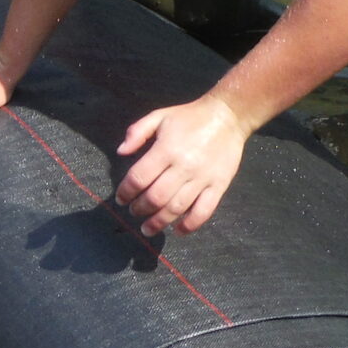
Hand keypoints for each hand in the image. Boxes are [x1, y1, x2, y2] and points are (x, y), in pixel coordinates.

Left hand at [113, 95, 249, 234]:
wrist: (227, 116)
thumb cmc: (190, 117)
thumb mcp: (159, 116)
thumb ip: (137, 132)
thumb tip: (120, 152)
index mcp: (166, 149)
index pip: (139, 178)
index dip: (126, 192)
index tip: (121, 199)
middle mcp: (183, 166)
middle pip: (155, 197)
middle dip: (140, 209)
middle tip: (134, 212)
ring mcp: (202, 178)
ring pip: (176, 208)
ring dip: (159, 222)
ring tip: (148, 228)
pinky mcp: (219, 185)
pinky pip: (203, 211)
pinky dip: (190, 225)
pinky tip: (178, 230)